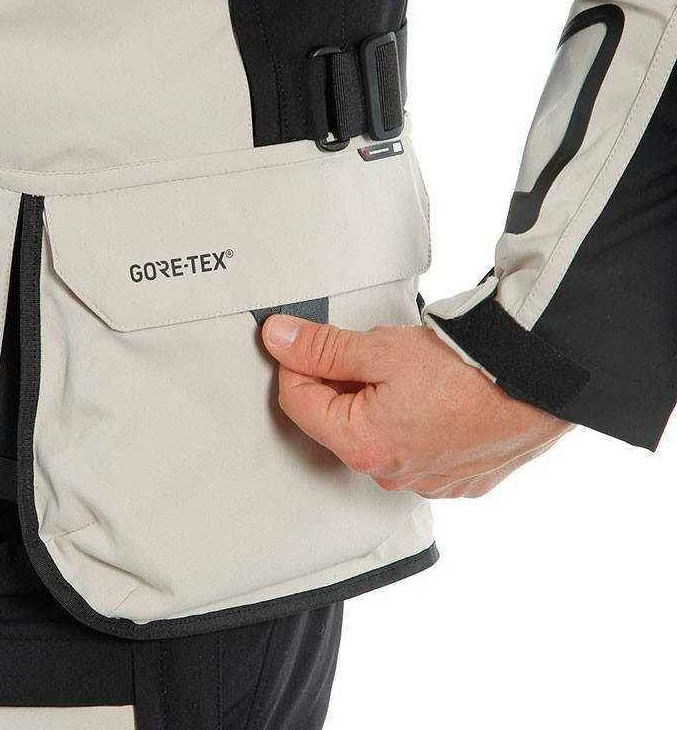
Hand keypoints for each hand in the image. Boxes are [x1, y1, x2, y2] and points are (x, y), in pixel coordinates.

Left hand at [261, 315, 572, 497]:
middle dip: (339, 385)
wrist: (541, 377)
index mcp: (362, 444)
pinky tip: (435, 399)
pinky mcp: (456, 479)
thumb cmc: (469, 367)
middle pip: (337, 423)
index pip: (296, 402)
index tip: (305, 341)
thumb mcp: (382, 348)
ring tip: (410, 374)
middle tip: (367, 352)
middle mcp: (390, 475)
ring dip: (378, 405)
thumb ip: (322, 348)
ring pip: (378, 437)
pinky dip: (414, 424)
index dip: (295, 364)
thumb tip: (280, 340)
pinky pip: (417, 451)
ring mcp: (426, 482)